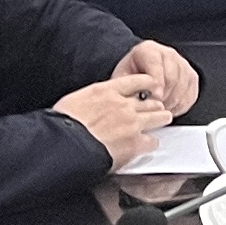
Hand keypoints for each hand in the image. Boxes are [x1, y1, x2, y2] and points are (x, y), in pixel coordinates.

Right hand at [55, 72, 175, 167]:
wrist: (64, 144)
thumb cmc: (62, 124)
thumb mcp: (75, 101)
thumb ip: (92, 100)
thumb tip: (93, 105)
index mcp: (106, 90)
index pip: (137, 80)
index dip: (148, 83)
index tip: (151, 85)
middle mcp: (122, 104)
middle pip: (150, 100)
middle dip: (154, 104)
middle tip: (156, 107)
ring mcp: (132, 123)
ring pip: (158, 117)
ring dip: (161, 118)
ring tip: (163, 119)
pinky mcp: (135, 143)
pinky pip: (152, 141)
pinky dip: (151, 142)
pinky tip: (149, 144)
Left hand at [116, 40, 200, 115]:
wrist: (138, 72)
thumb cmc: (130, 76)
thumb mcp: (122, 79)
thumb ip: (129, 87)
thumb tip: (138, 100)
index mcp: (148, 50)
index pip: (156, 64)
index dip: (157, 82)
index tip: (156, 96)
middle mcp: (168, 54)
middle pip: (172, 77)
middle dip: (164, 97)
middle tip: (155, 109)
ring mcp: (182, 65)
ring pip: (183, 87)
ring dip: (172, 103)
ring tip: (160, 110)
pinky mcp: (191, 77)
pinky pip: (190, 94)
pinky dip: (180, 105)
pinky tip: (169, 108)